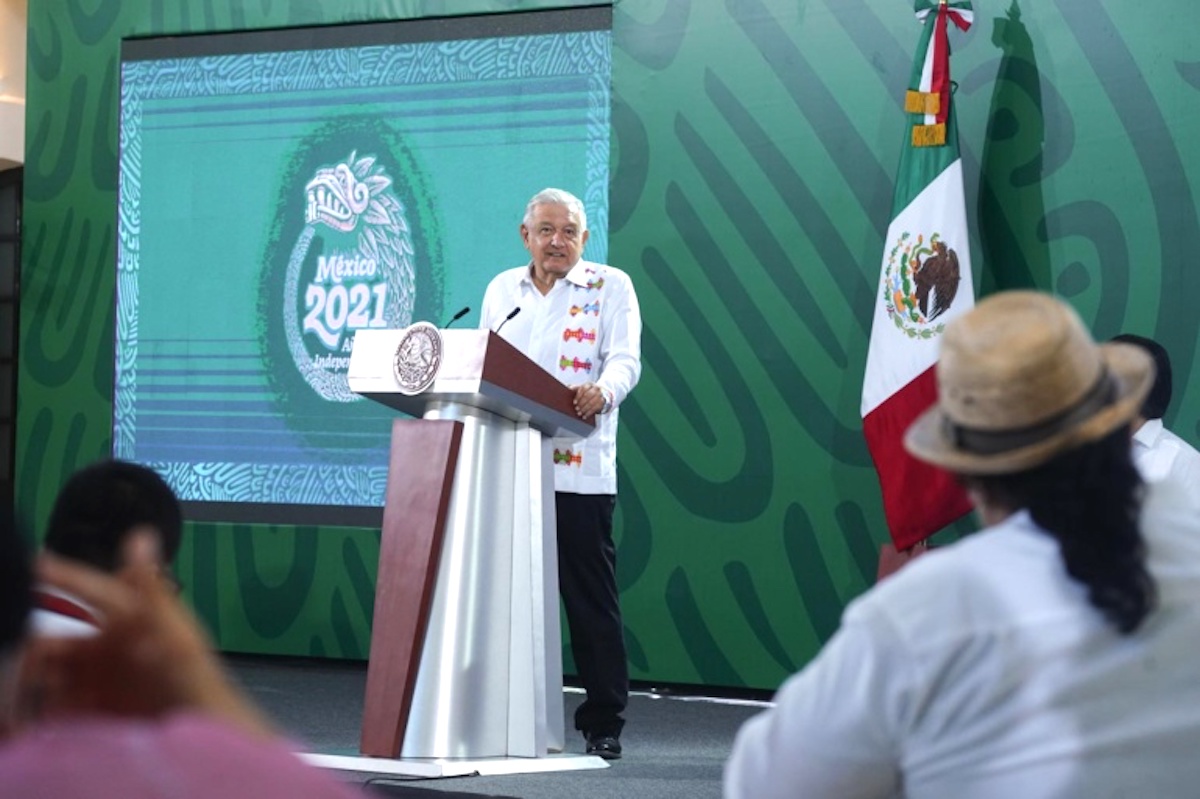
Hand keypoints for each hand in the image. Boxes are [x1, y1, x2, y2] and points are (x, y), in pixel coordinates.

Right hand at [20, 530, 275, 739]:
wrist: (199, 735)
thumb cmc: (192, 680)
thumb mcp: (176, 635)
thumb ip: (152, 591)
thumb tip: (142, 535)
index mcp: (129, 618)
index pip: (89, 589)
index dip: (63, 575)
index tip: (33, 563)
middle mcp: (106, 645)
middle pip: (54, 641)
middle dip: (32, 649)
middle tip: (20, 663)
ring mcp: (94, 678)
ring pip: (46, 673)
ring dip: (30, 682)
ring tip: (21, 699)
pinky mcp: (87, 709)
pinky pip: (50, 705)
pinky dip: (35, 710)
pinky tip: (27, 721)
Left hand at [572, 382, 606, 419]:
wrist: (603, 394)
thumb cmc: (590, 392)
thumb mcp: (584, 388)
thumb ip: (576, 388)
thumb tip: (568, 388)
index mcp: (590, 384)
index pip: (583, 389)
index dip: (578, 396)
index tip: (574, 402)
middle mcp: (596, 388)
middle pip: (588, 395)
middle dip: (581, 403)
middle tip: (576, 409)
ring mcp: (601, 395)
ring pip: (592, 402)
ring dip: (585, 409)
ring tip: (579, 413)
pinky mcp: (603, 402)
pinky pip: (596, 408)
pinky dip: (589, 413)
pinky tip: (585, 416)